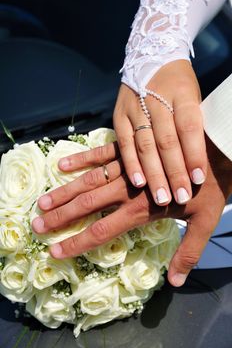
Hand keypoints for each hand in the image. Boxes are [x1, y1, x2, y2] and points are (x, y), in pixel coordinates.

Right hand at [32, 138, 231, 286]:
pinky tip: (63, 165)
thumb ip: (188, 253)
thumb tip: (174, 283)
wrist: (216, 151)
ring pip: (89, 181)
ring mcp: (128, 166)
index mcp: (142, 209)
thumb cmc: (211, 188)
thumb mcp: (204, 223)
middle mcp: (128, 189)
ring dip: (65, 192)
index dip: (77, 242)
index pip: (102, 231)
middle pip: (88, 206)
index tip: (55, 251)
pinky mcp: (130, 148)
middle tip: (38, 224)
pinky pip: (101, 153)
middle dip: (61, 217)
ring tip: (44, 201)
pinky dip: (82, 159)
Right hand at [113, 60, 206, 204]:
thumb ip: (194, 126)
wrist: (151, 58)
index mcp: (182, 93)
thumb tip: (199, 162)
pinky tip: (138, 183)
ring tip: (162, 198)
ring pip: (144, 145)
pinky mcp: (119, 115)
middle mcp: (156, 100)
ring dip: (153, 174)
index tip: (198, 179)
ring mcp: (135, 108)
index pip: (188, 126)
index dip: (193, 154)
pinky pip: (124, 143)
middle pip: (166, 141)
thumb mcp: (194, 97)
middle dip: (174, 172)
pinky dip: (131, 164)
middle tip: (181, 197)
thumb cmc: (179, 85)